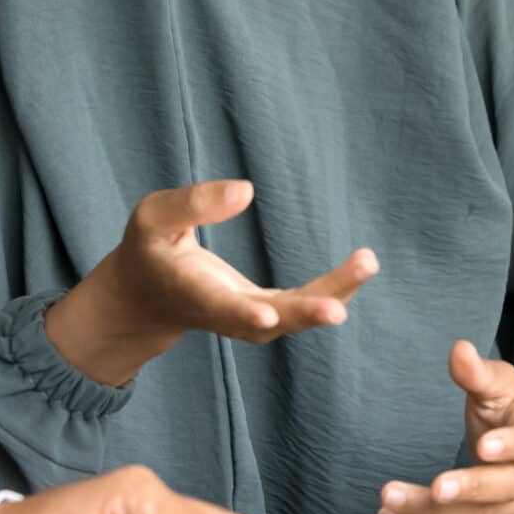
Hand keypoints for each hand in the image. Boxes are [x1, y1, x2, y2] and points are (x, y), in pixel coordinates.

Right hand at [43, 179, 376, 383]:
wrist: (147, 299)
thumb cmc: (150, 249)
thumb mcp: (153, 217)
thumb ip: (192, 204)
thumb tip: (246, 191)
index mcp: (188, 291)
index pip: (217, 306)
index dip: (242, 313)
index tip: (267, 316)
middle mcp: (223, 314)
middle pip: (267, 322)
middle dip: (302, 314)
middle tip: (337, 311)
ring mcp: (247, 319)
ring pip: (293, 317)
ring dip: (333, 296)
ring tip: (367, 262)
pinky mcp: (266, 314)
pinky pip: (304, 307)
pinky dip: (334, 290)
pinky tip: (362, 264)